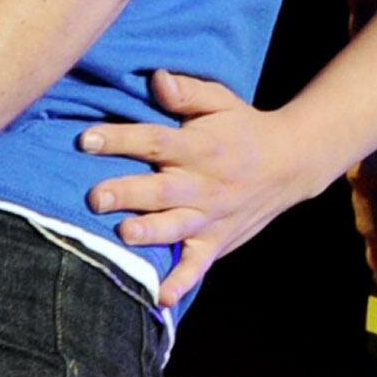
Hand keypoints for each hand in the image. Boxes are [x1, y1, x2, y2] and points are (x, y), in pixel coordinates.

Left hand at [75, 71, 329, 306]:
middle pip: (161, 190)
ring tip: (124, 235)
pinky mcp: (217, 241)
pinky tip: (161, 298)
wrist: (290, 163)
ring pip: (177, 227)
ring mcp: (210, 216)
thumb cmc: (242, 127)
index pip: (155, 141)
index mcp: (199, 146)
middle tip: (96, 196)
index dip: (121, 139)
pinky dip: (181, 282)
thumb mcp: (220, 100)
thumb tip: (156, 78)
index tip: (86, 140)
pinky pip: (198, 265)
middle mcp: (203, 184)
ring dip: (151, 233)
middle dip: (128, 193)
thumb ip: (187, 91)